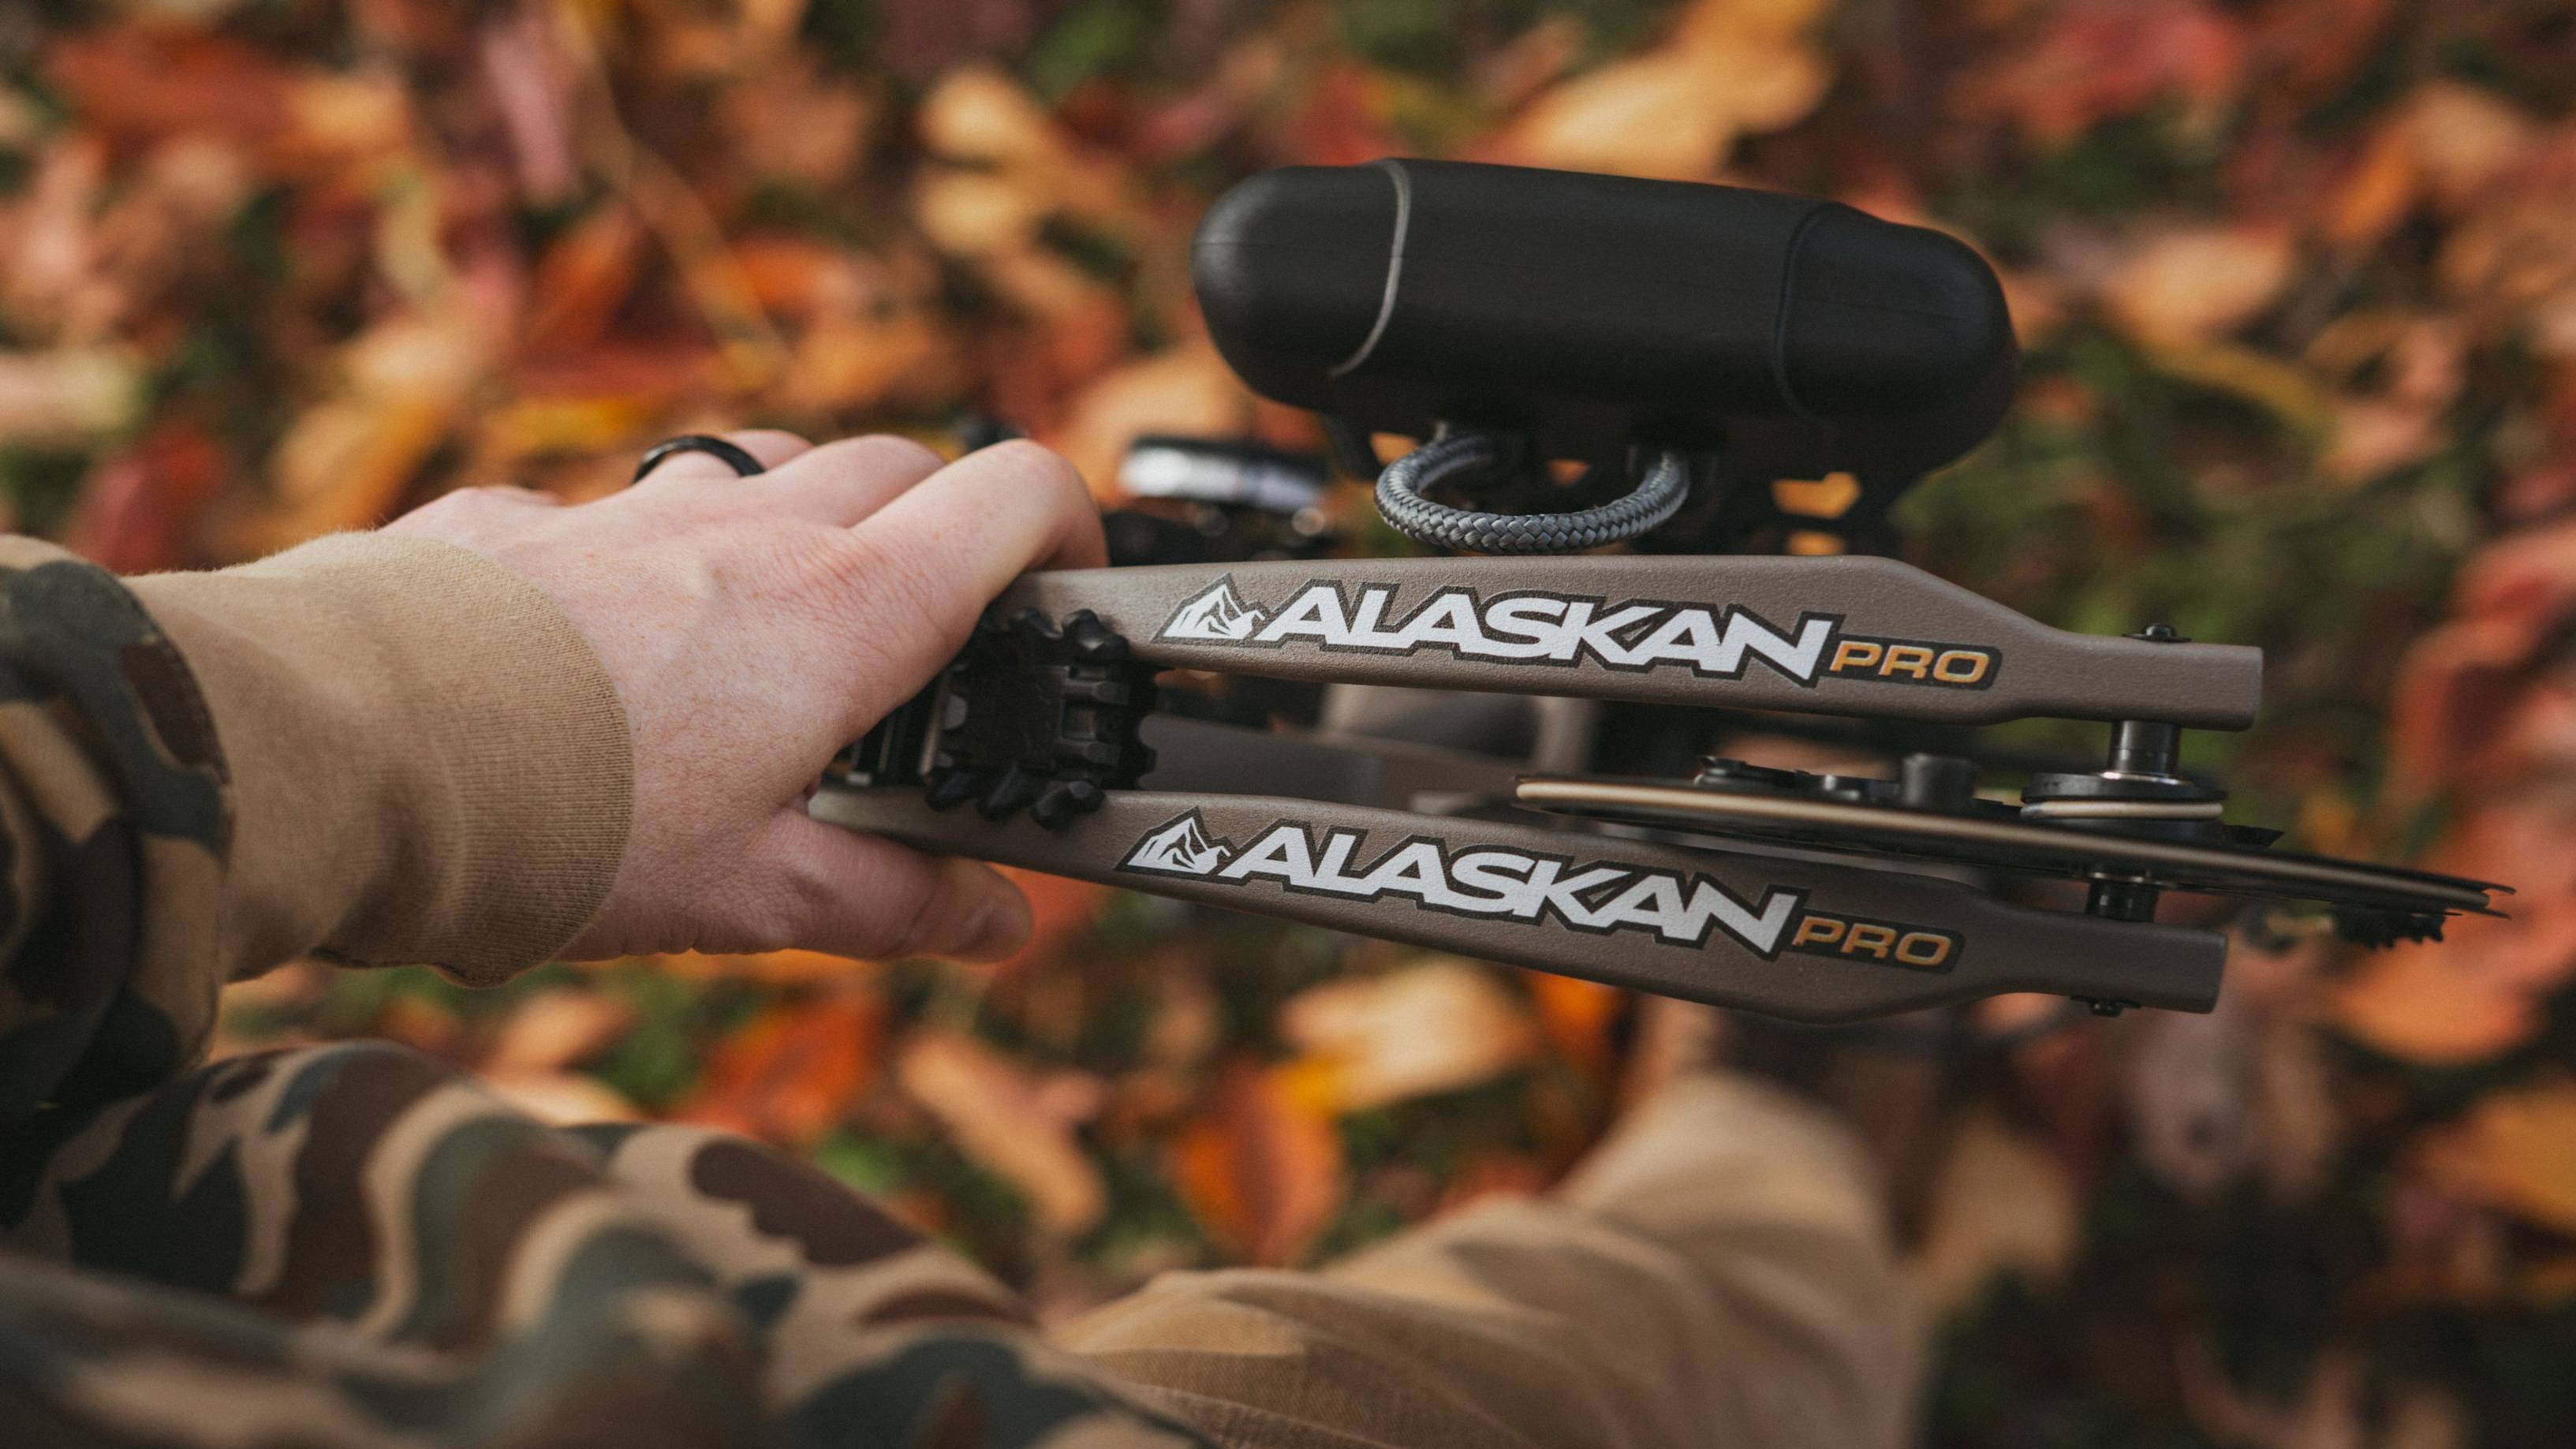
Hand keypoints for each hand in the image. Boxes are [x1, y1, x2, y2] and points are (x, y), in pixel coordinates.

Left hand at [385, 432, 1105, 961]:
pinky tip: (610, 652)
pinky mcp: (523, 514)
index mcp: (844, 613)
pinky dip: (655, 554)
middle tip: (931, 635)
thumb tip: (998, 924)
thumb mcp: (753, 896)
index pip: (1012, 493)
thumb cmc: (563, 827)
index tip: (1077, 578)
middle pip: (899, 462)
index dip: (1071, 520)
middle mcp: (751, 528)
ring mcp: (633, 505)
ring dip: (804, 517)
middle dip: (942, 523)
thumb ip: (892, 902)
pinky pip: (622, 505)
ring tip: (780, 635)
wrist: (340, 751)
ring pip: (764, 464)